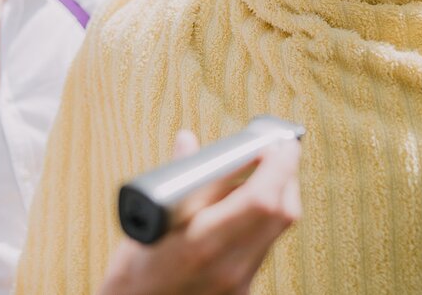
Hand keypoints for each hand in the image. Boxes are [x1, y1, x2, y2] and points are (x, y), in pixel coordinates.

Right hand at [96, 130, 300, 294]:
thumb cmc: (136, 271)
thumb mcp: (149, 219)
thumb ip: (178, 178)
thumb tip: (189, 141)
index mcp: (202, 243)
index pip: (263, 198)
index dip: (278, 165)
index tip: (277, 143)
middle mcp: (229, 268)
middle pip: (282, 214)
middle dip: (285, 176)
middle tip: (272, 153)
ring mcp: (240, 284)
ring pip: (276, 231)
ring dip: (274, 197)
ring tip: (249, 179)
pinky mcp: (243, 291)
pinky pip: (264, 247)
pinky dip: (259, 221)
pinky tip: (237, 211)